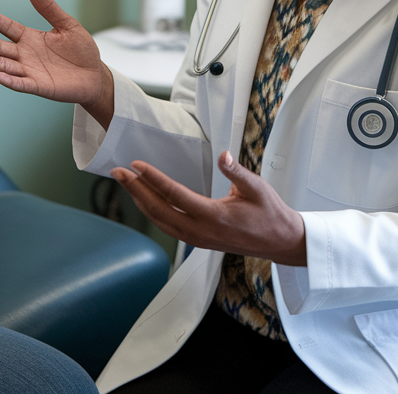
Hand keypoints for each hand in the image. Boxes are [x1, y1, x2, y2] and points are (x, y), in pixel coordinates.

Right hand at [0, 0, 114, 122]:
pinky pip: (20, 84)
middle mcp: (24, 54)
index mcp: (30, 38)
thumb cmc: (81, 50)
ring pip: (1, 64)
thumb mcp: (67, 24)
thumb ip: (48, 8)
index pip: (7, 27)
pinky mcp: (39, 86)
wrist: (95, 76)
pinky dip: (8, 80)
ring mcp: (29, 71)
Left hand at [112, 151, 306, 266]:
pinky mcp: (198, 242)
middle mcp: (201, 231)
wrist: (280, 242)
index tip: (136, 165)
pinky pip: (168, 227)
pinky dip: (152, 212)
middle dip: (136, 190)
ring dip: (140, 201)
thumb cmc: (270, 213)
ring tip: (125, 183)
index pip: (175, 194)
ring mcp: (198, 240)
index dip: (153, 179)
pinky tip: (144, 200)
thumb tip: (223, 155)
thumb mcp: (257, 188)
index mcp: (214, 216)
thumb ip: (237, 172)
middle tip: (118, 172)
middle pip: (159, 210)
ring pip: (160, 221)